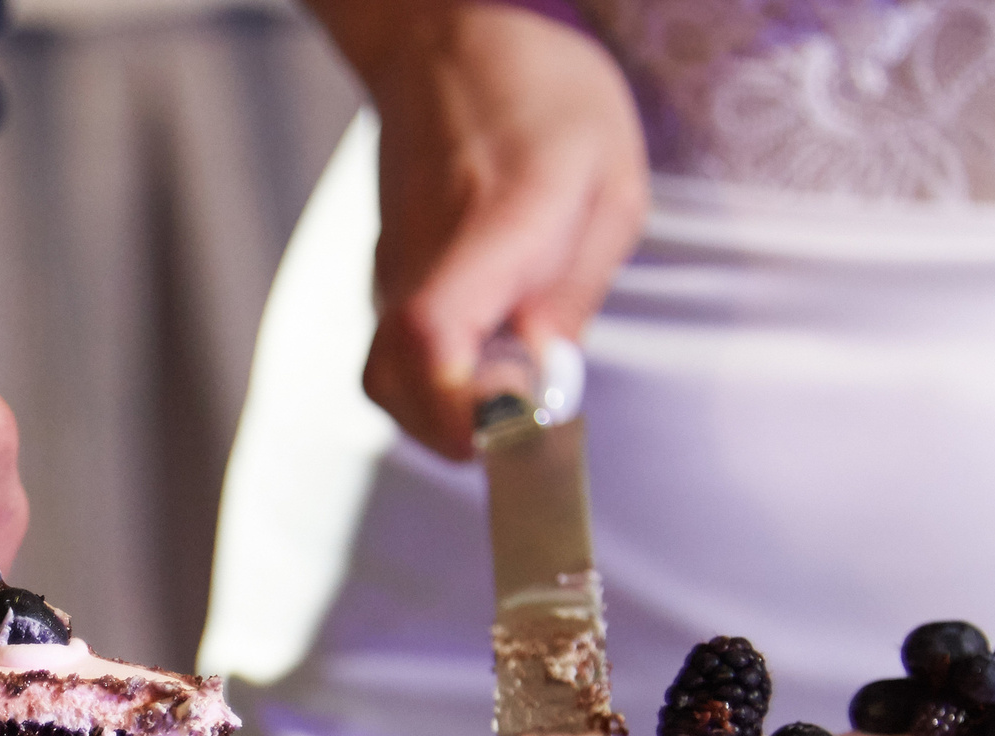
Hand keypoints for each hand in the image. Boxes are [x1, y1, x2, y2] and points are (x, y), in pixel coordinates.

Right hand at [326, 1, 647, 458]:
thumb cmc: (541, 100)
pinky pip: (397, 360)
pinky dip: (437, 388)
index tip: (512, 431)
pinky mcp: (385, 284)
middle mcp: (422, 258)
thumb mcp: (609, 183)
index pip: (433, 333)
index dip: (462, 405)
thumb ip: (578, 288)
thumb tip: (546, 380)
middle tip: (526, 421)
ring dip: (446, 415)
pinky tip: (489, 363)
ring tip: (511, 392)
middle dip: (460, 433)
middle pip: (396, 384)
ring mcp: (391, 273)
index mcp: (492, 223)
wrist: (445, 44)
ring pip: (391, 383)